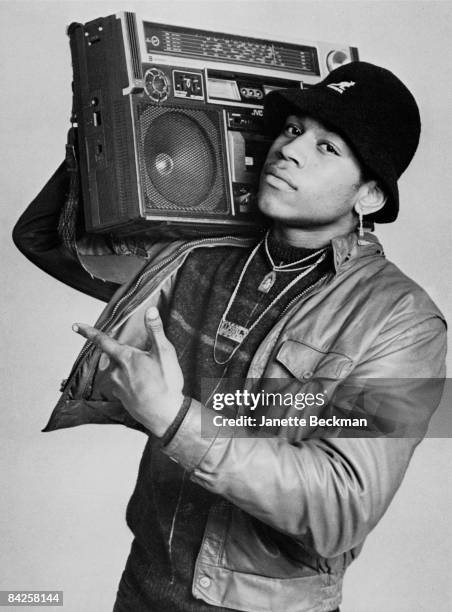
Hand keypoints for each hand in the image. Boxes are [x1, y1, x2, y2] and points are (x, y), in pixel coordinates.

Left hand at [72, 307, 183, 435]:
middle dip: (127, 356)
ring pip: (120, 372)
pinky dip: (133, 384)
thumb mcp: (164, 352)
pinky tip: (147, 388)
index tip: (76, 326)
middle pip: (116, 357)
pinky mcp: (122, 399)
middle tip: (148, 362)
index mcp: (124, 357)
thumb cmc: (166, 383)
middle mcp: (116, 372)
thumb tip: (151, 310)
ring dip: (131, 371)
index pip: (103, 340)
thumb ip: (156, 330)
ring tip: (151, 376)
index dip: (89, 332)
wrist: (165, 415)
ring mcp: (117, 387)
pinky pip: (124, 386)